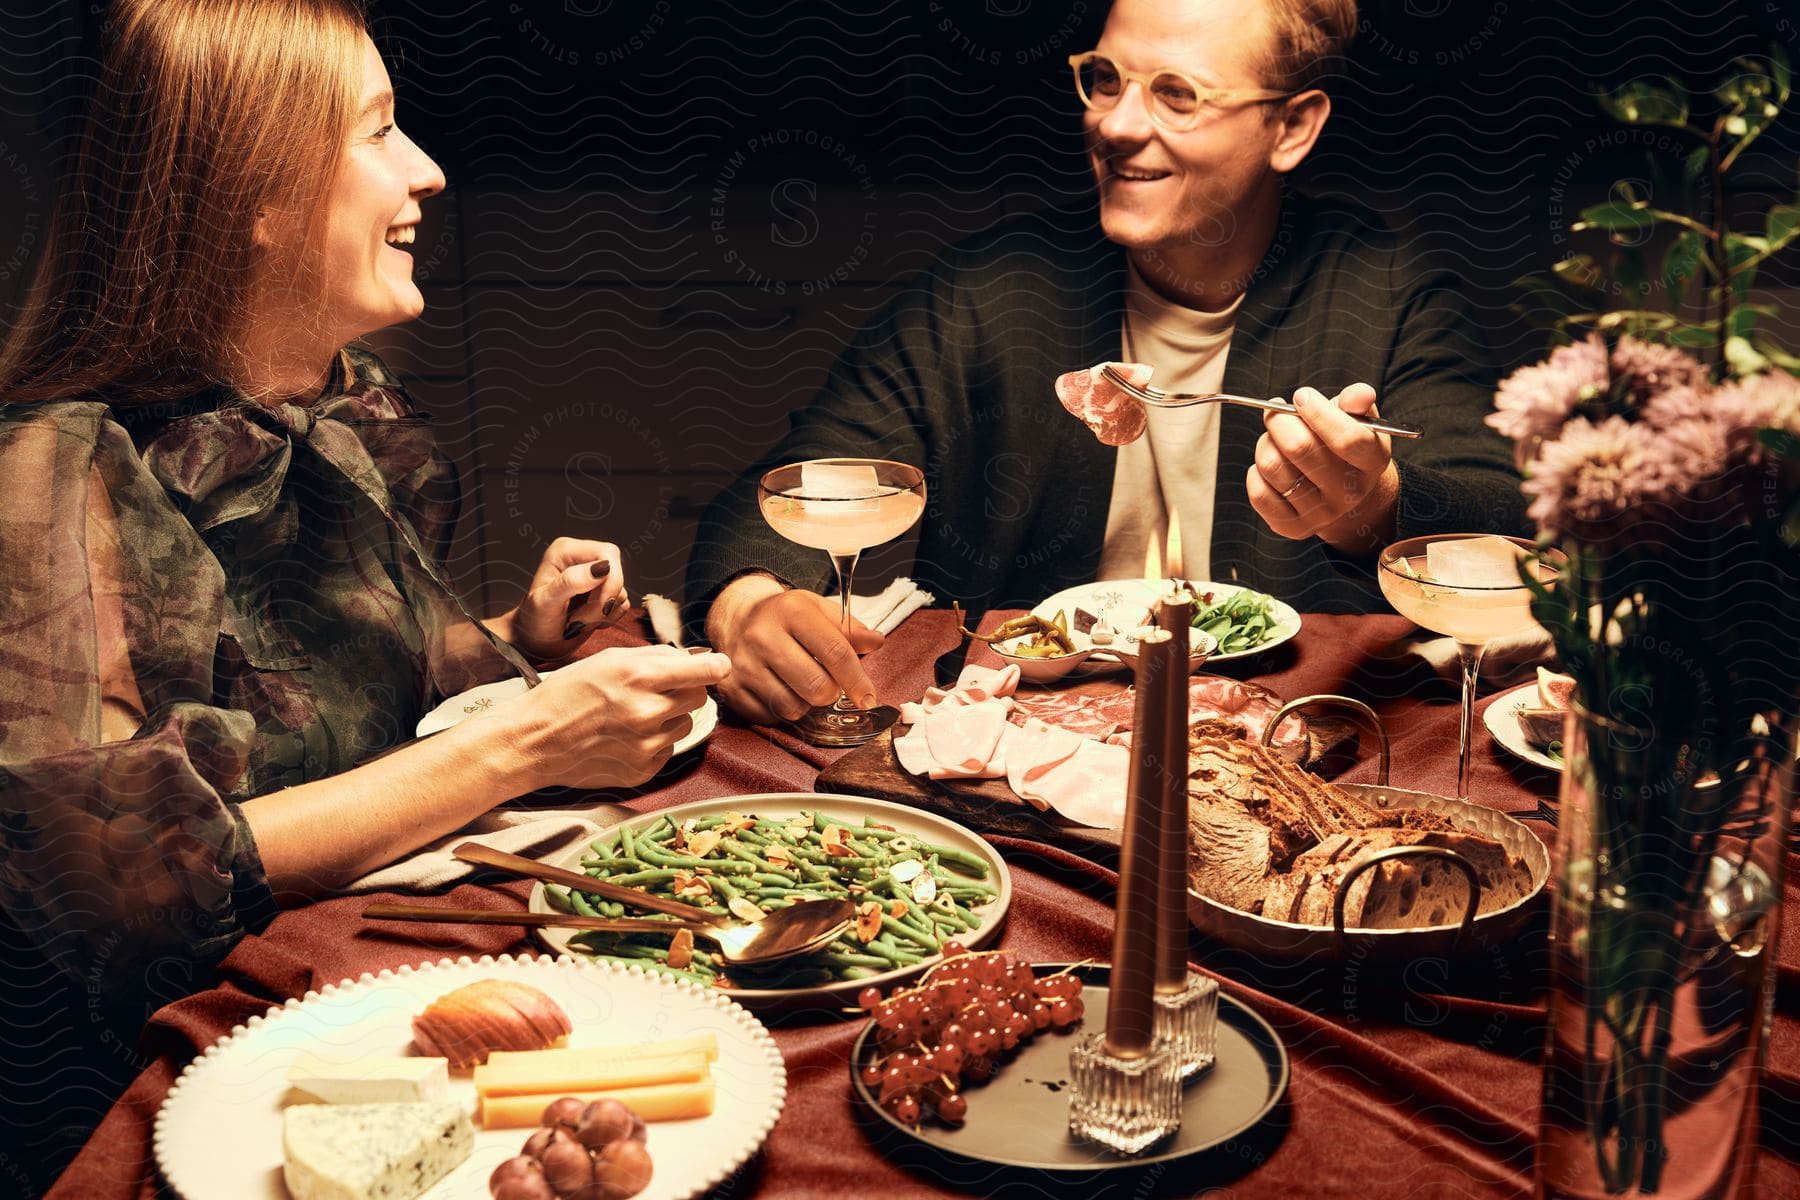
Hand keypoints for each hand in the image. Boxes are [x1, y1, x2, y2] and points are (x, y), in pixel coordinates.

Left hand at [503, 537, 627, 660]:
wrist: (534, 643)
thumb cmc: (533, 622)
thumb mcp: (546, 603)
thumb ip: (570, 582)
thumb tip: (601, 568)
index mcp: (566, 551)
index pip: (607, 554)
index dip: (610, 580)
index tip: (597, 606)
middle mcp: (582, 559)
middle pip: (617, 571)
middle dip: (605, 600)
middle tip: (581, 619)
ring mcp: (594, 576)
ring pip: (620, 590)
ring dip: (602, 613)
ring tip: (576, 622)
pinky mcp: (603, 593)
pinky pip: (622, 603)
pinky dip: (608, 618)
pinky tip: (586, 623)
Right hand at [507, 645, 731, 789]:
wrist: (535, 740)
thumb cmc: (568, 693)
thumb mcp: (609, 659)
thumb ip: (657, 657)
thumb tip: (698, 657)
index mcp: (640, 677)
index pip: (706, 672)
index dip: (717, 666)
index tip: (719, 665)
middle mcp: (648, 712)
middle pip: (700, 698)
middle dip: (685, 690)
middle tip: (657, 689)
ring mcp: (647, 745)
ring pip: (684, 724)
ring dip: (668, 717)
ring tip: (632, 715)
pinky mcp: (643, 770)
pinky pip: (668, 749)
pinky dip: (654, 741)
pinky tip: (625, 737)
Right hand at [705, 575, 883, 724]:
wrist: (735, 618)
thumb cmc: (785, 616)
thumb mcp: (818, 610)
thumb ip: (849, 628)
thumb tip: (876, 642)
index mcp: (791, 611)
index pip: (835, 652)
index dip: (858, 680)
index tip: (868, 698)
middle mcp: (763, 636)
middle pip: (817, 687)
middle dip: (831, 693)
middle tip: (827, 683)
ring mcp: (743, 665)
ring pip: (793, 708)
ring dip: (805, 704)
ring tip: (800, 684)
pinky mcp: (731, 689)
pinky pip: (771, 718)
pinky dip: (782, 711)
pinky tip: (779, 690)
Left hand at [1248, 383, 1399, 555]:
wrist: (1342, 490)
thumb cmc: (1345, 444)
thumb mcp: (1358, 420)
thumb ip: (1356, 402)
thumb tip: (1359, 393)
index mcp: (1372, 461)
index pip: (1348, 438)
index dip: (1318, 412)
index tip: (1302, 396)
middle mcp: (1348, 493)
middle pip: (1300, 448)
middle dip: (1280, 420)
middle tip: (1277, 411)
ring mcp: (1321, 514)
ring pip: (1273, 467)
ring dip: (1265, 443)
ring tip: (1274, 438)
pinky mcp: (1293, 527)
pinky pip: (1258, 493)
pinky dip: (1255, 471)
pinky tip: (1271, 463)